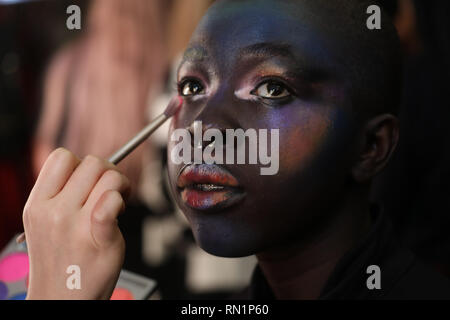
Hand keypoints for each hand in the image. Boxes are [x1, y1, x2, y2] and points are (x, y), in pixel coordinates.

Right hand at [23, 148, 129, 299]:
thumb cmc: (62, 260)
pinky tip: (120, 212)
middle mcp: (53, 211)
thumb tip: (95, 168)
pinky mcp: (98, 238)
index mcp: (37, 203)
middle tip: (112, 191)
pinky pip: (111, 201)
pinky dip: (121, 201)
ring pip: (110, 176)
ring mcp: (74, 224)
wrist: (63, 299)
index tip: (91, 180)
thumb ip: (63, 194)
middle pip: (92, 162)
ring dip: (121, 186)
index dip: (82, 162)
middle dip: (109, 172)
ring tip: (118, 204)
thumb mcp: (46, 222)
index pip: (61, 156)